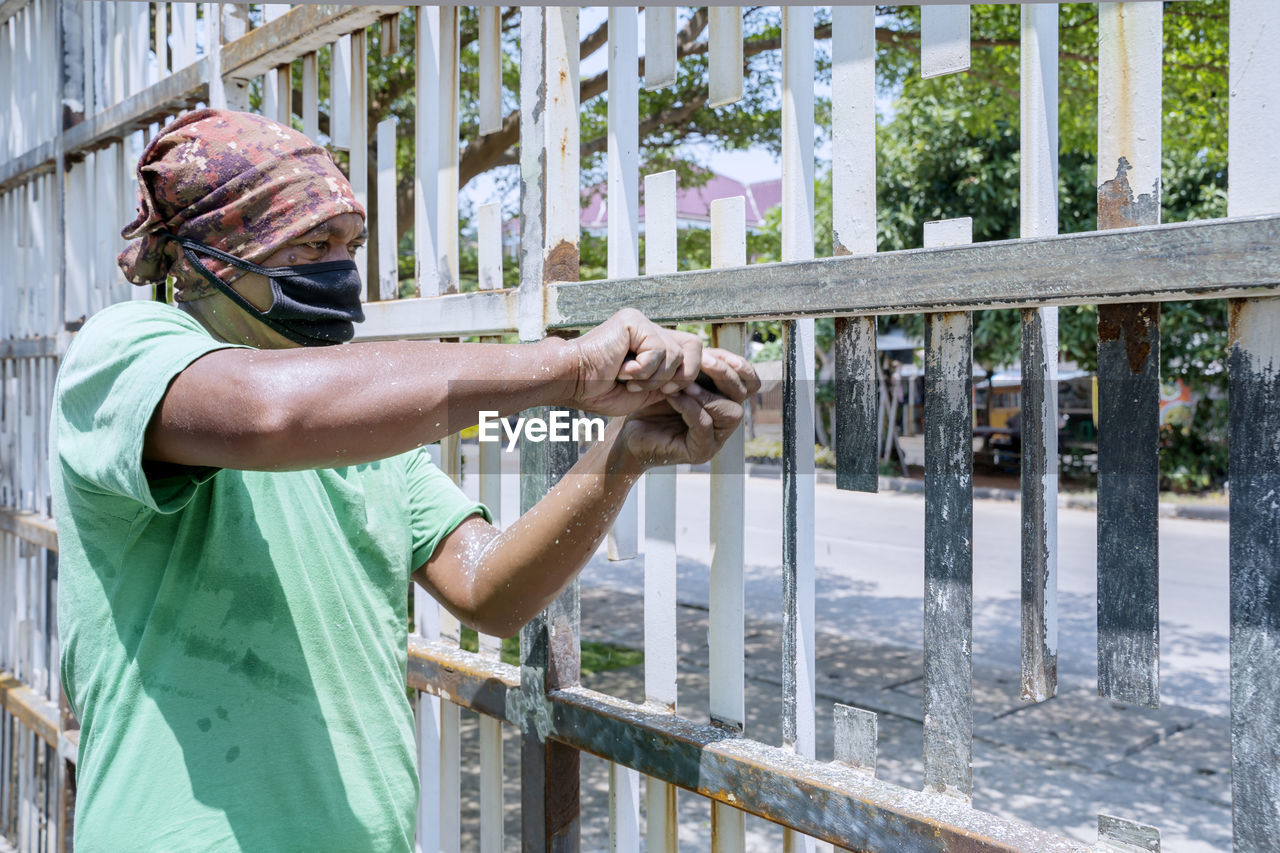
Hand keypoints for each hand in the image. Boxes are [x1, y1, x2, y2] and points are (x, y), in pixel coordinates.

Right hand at [567, 309, 702, 415]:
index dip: (687, 376)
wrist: (570, 383)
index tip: (667, 392)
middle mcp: (649, 328)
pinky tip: (621, 370)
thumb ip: (670, 382)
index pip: (692, 352)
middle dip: (679, 376)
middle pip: (694, 347)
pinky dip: (643, 369)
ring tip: (628, 379)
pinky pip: (658, 350)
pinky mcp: (633, 320)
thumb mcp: (645, 391)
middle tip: (651, 387)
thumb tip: (697, 379)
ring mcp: (642, 322)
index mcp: (652, 342)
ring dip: (653, 377)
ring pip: (676, 353)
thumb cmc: (599, 391)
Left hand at [617, 348, 760, 468]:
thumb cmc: (651, 402)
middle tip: (704, 360)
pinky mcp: (702, 451)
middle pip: (743, 395)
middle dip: (725, 374)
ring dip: (708, 394)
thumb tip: (705, 349)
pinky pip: (705, 425)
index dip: (740, 366)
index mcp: (725, 399)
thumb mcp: (676, 377)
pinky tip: (674, 397)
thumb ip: (693, 365)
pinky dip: (690, 408)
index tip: (718, 352)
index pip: (750, 383)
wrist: (629, 432)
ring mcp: (716, 437)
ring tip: (685, 383)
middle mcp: (725, 419)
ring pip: (730, 412)